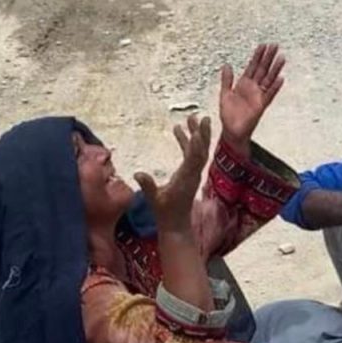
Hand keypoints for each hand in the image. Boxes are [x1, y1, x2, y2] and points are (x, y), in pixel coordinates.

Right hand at [135, 114, 210, 230]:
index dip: (195, 146)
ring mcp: (193, 174)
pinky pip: (191, 155)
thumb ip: (148, 187)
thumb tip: (138, 174)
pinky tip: (178, 130)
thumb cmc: (165, 213)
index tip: (196, 132)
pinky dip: (187, 142)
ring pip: (198, 151)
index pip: (193, 161)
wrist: (176, 224)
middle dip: (203, 135)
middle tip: (203, 118)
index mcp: (185, 180)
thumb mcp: (155, 200)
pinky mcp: (190, 174)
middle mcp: (193, 175)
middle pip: (201, 152)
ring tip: (192, 118)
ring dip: (197, 134)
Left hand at [219, 42, 285, 154]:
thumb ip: (227, 80)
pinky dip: (275, 87)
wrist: (231, 131)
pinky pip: (269, 95)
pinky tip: (281, 79)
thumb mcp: (225, 94)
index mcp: (244, 84)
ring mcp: (258, 97)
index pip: (252, 66)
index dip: (257, 56)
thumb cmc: (228, 115)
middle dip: (268, 57)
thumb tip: (227, 65)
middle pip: (262, 69)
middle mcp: (253, 89)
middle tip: (275, 45)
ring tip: (281, 58)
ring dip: (275, 69)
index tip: (263, 45)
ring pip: (268, 79)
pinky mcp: (261, 106)